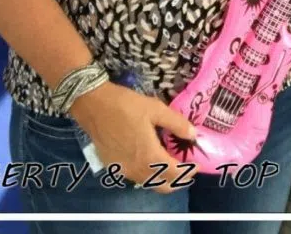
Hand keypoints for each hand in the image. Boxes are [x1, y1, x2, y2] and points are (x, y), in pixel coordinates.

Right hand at [70, 81, 196, 193]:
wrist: (94, 106)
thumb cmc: (126, 105)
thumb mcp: (155, 109)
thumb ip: (176, 123)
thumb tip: (193, 134)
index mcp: (150, 156)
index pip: (175, 173)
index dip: (188, 171)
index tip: (196, 164)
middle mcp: (137, 169)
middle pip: (162, 185)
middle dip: (177, 180)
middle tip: (186, 168)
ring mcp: (124, 170)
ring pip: (148, 182)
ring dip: (162, 178)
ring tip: (170, 163)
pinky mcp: (113, 166)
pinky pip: (135, 177)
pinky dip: (147, 174)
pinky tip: (149, 159)